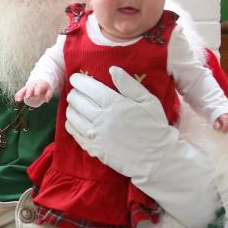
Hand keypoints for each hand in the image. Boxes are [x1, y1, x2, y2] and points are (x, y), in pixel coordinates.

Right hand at [15, 81, 53, 107]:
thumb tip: (46, 100)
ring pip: (23, 90)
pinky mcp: (24, 89)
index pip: (38, 88)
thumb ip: (48, 94)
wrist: (40, 79)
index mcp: (39, 85)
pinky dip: (18, 94)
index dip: (37, 91)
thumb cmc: (45, 86)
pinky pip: (20, 91)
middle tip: (27, 97)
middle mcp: (32, 85)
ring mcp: (28, 87)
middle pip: (30, 88)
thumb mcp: (49, 89)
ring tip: (18, 100)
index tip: (36, 96)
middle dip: (28, 92)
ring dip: (20, 94)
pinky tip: (16, 99)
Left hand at [66, 66, 219, 227]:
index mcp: (115, 104)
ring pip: (73, 116)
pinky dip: (70, 124)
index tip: (75, 77)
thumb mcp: (148, 101)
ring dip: (70, 108)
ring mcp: (96, 135)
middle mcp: (102, 119)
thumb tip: (112, 69)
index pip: (89, 87)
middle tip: (75, 91)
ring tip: (73, 104)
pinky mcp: (94, 149)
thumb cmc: (155, 126)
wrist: (157, 158)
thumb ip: (129, 84)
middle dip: (73, 93)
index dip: (79, 80)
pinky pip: (75, 133)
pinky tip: (73, 120)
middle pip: (78, 101)